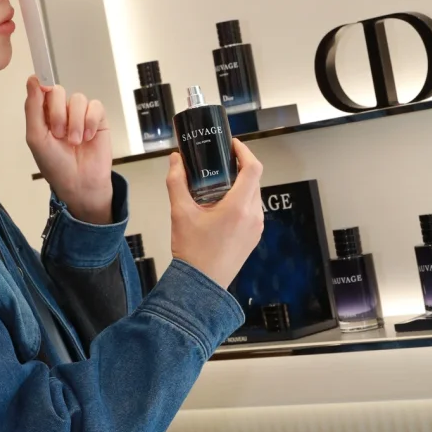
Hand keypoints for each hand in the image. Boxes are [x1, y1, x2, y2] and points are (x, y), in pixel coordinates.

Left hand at [25, 77, 113, 223]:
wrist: (78, 183)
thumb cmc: (54, 164)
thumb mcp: (36, 137)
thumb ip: (33, 108)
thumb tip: (33, 79)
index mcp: (43, 114)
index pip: (40, 88)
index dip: (42, 85)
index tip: (44, 90)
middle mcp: (61, 111)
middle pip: (58, 90)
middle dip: (58, 113)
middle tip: (59, 134)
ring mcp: (80, 114)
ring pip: (78, 99)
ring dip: (75, 122)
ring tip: (75, 142)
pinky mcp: (98, 119)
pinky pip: (95, 106)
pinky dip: (90, 121)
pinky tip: (88, 137)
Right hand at [166, 139, 263, 288]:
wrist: (200, 286)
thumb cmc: (193, 253)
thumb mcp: (180, 213)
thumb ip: (177, 182)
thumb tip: (175, 160)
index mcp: (238, 207)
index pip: (253, 168)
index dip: (244, 151)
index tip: (232, 145)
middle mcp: (252, 216)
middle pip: (254, 180)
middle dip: (240, 167)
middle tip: (222, 161)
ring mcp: (256, 228)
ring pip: (255, 195)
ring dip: (242, 184)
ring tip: (220, 183)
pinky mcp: (254, 237)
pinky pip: (253, 210)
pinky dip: (243, 200)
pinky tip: (223, 204)